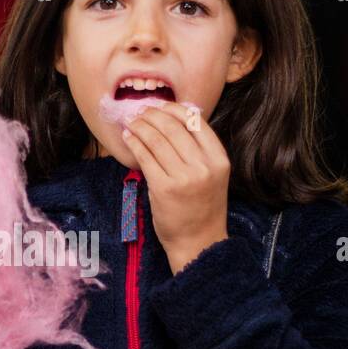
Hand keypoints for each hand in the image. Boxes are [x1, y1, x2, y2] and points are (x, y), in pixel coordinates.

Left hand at [121, 100, 229, 273]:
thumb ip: (199, 150)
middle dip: (152, 114)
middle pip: (173, 127)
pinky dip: (134, 143)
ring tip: (131, 121)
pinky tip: (129, 138)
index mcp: (219, 159)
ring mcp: (184, 178)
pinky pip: (145, 157)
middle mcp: (204, 166)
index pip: (196, 121)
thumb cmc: (202, 207)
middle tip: (140, 111)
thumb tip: (175, 118)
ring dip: (140, 126)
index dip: (174, 109)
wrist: (198, 242)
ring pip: (156, 140)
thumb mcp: (212, 175)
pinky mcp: (163, 189)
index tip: (160, 106)